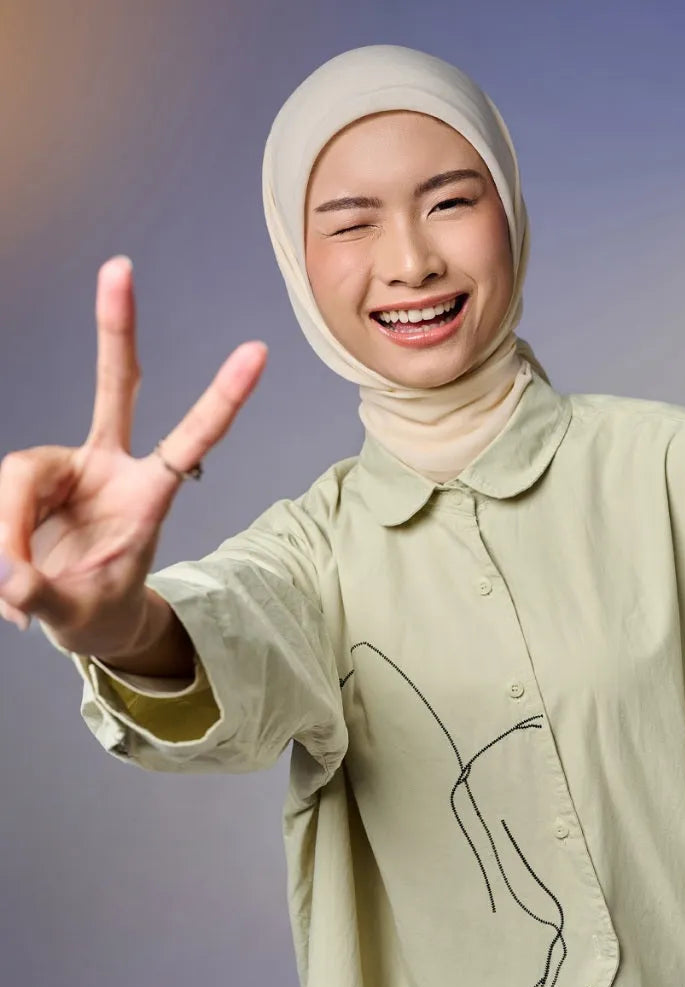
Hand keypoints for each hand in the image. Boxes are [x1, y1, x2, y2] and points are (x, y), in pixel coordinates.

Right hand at [0, 256, 266, 655]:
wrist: (85, 618)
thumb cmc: (98, 612)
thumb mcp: (79, 617)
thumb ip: (47, 598)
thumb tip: (10, 576)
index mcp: (150, 496)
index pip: (191, 439)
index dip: (222, 398)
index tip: (258, 351)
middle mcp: (112, 468)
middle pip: (115, 389)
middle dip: (117, 330)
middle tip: (121, 268)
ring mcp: (72, 469)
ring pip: (21, 470)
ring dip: (7, 528)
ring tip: (17, 590)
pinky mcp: (34, 481)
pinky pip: (3, 495)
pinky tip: (9, 587)